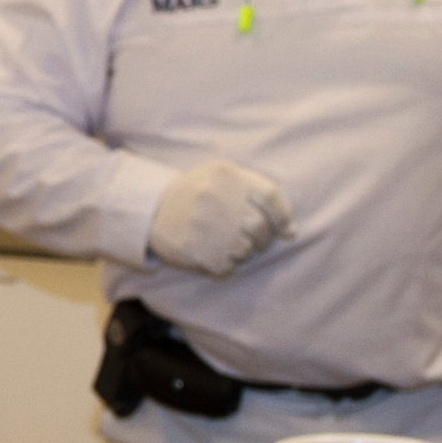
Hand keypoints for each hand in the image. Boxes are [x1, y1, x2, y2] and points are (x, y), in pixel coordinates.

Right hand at [145, 160, 293, 274]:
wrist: (150, 210)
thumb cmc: (195, 193)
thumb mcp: (219, 175)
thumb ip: (255, 191)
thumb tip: (291, 229)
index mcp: (225, 175)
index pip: (270, 196)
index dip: (283, 217)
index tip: (287, 230)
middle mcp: (215, 198)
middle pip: (259, 227)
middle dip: (263, 239)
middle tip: (255, 241)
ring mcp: (204, 226)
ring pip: (245, 250)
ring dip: (243, 252)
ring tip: (229, 245)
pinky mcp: (195, 251)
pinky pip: (227, 267)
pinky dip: (226, 266)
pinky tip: (214, 255)